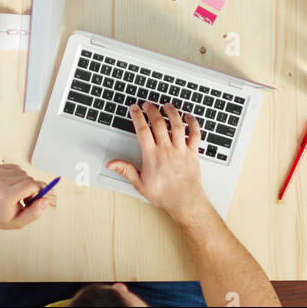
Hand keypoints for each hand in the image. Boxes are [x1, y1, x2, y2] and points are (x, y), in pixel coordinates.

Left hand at [0, 164, 52, 233]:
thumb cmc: (0, 218)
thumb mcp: (19, 222)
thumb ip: (35, 212)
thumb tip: (46, 200)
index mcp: (6, 196)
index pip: (31, 185)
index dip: (41, 188)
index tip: (46, 192)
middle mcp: (0, 182)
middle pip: (28, 178)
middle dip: (31, 189)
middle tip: (25, 200)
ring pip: (23, 172)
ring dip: (24, 182)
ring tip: (17, 194)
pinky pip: (15, 168)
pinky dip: (17, 176)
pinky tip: (11, 186)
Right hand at [106, 102, 204, 217]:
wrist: (185, 203)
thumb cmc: (164, 195)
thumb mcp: (140, 184)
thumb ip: (126, 170)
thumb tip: (111, 164)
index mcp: (152, 156)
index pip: (142, 130)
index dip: (137, 116)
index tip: (134, 108)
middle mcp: (166, 150)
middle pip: (158, 123)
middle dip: (152, 110)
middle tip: (148, 104)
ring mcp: (181, 150)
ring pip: (176, 125)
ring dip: (171, 112)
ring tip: (166, 105)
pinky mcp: (193, 153)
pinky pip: (195, 134)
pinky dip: (193, 123)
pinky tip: (188, 116)